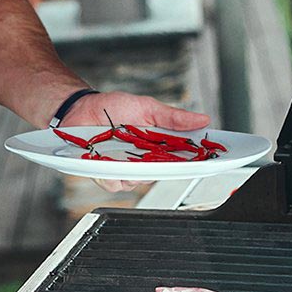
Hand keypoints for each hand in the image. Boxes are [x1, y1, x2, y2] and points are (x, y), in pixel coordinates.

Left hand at [61, 91, 210, 193]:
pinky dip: (111, 173)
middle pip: (162, 174)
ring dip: (133, 169)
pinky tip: (106, 159)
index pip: (183, 159)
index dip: (197, 162)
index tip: (210, 160)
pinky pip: (114, 183)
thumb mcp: (147, 107)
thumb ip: (173, 117)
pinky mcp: (105, 174)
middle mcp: (144, 161)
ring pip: (138, 182)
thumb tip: (202, 119)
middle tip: (158, 153)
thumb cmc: (113, 108)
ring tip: (124, 150)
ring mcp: (125, 169)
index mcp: (158, 146)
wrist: (81, 109)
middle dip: (163, 167)